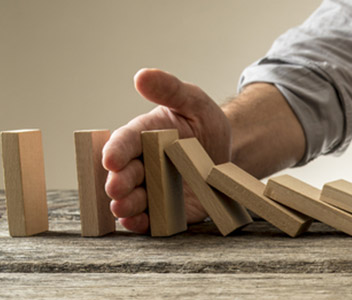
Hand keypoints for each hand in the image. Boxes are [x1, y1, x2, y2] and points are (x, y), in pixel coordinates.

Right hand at [102, 69, 231, 231]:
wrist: (226, 154)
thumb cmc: (204, 124)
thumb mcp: (193, 102)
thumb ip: (170, 89)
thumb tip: (143, 75)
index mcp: (143, 136)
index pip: (125, 141)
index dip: (116, 150)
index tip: (110, 158)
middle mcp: (141, 163)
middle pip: (124, 174)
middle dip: (118, 181)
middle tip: (116, 187)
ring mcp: (152, 188)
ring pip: (132, 199)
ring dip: (125, 204)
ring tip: (123, 208)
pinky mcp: (166, 210)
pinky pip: (151, 219)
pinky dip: (142, 223)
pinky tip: (137, 223)